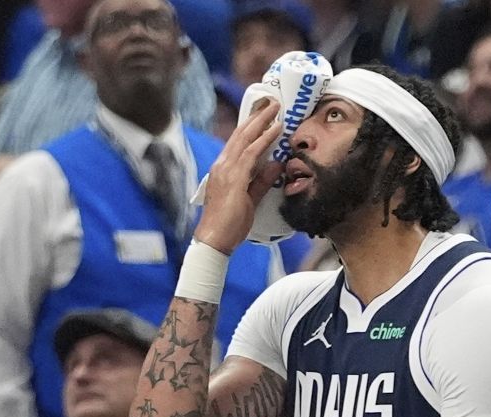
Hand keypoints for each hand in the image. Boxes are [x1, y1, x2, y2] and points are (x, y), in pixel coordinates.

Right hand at [192, 100, 283, 254]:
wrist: (214, 239)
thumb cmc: (229, 224)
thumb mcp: (250, 199)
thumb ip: (262, 181)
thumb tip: (276, 164)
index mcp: (223, 169)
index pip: (238, 142)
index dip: (251, 127)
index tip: (263, 115)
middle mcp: (222, 165)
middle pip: (241, 134)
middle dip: (257, 117)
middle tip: (272, 103)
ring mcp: (226, 170)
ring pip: (246, 138)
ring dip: (262, 121)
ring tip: (276, 109)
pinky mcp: (234, 178)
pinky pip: (252, 153)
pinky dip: (265, 139)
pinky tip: (276, 129)